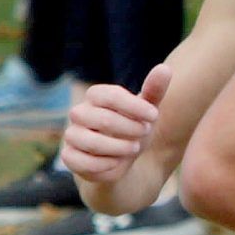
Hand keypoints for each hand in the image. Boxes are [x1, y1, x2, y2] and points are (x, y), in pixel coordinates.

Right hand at [61, 64, 169, 185]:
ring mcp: (72, 135)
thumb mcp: (146, 111)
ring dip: (119, 148)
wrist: (120, 160)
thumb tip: (165, 69)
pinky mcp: (69, 157)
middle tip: (144, 132)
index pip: (110, 95)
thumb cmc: (133, 128)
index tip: (154, 116)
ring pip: (92, 142)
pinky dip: (105, 165)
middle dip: (130, 128)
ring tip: (134, 148)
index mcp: (96, 96)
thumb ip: (154, 91)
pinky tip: (118, 163)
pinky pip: (83, 162)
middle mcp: (79, 113)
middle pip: (103, 119)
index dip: (135, 106)